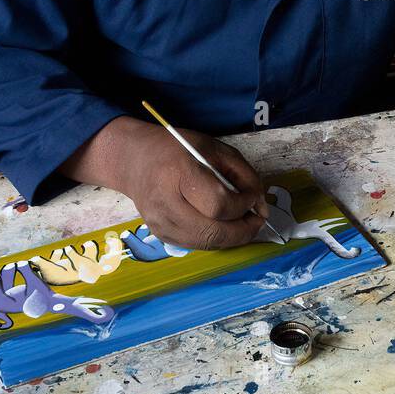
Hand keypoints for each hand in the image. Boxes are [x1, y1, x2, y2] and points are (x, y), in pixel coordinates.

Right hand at [63, 116, 267, 249]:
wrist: (133, 160)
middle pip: (212, 231)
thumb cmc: (176, 149)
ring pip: (205, 243)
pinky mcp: (159, 234)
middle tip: (257, 220)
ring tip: (245, 224)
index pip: (218, 203)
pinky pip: (196, 245)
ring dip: (232, 238)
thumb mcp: (214, 148)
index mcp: (179, 172)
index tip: (254, 197)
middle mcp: (165, 202)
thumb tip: (261, 205)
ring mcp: (159, 222)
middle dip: (243, 230)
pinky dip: (216, 239)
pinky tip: (224, 226)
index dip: (243, 205)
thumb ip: (243, 174)